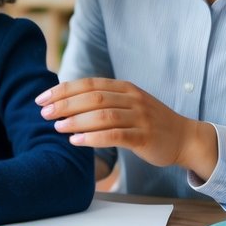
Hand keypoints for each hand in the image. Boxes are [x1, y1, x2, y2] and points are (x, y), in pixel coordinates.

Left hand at [36, 78, 217, 179]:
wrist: (185, 138)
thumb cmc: (148, 123)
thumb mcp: (127, 104)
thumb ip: (103, 100)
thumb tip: (65, 103)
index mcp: (124, 88)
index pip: (88, 83)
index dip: (63, 90)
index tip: (41, 99)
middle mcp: (132, 99)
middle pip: (93, 97)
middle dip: (65, 104)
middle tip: (43, 113)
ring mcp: (140, 117)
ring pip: (103, 115)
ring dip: (76, 120)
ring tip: (57, 127)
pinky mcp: (145, 137)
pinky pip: (115, 135)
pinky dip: (93, 138)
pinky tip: (76, 142)